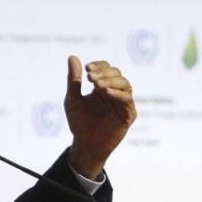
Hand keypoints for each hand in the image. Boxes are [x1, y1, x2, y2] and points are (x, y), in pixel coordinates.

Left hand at [64, 56, 136, 178]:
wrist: (85, 144)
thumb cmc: (79, 123)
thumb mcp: (72, 99)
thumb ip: (74, 80)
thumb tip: (72, 57)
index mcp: (102, 87)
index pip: (107, 68)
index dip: (99, 66)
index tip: (87, 69)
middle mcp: (115, 92)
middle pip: (117, 73)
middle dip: (103, 73)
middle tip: (90, 78)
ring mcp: (123, 103)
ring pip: (124, 84)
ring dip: (111, 81)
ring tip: (96, 84)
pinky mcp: (128, 114)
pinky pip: (127, 99)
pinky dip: (117, 93)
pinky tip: (105, 93)